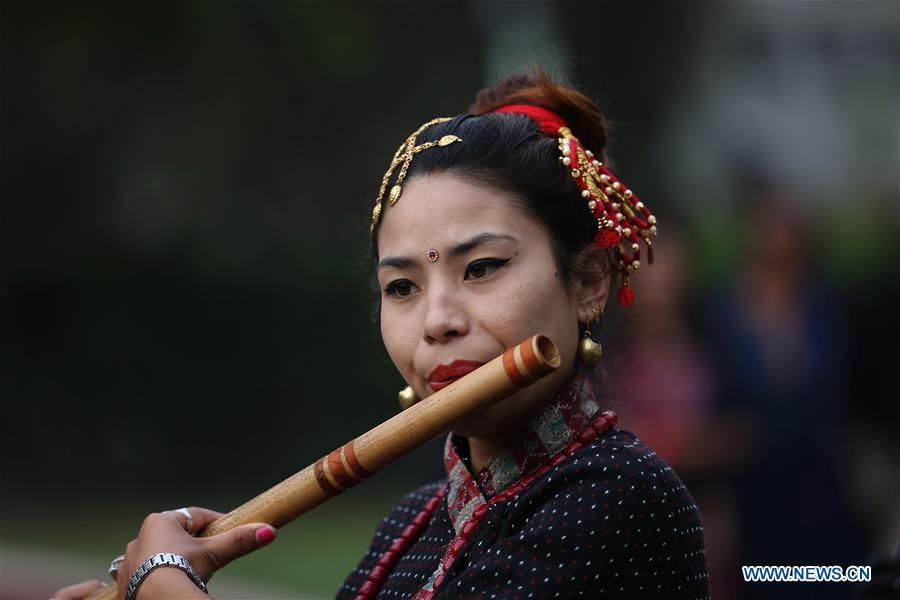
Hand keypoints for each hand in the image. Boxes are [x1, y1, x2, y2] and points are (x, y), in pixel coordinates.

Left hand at [53, 507, 273, 599]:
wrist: (155, 599)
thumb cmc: (180, 569)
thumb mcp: (213, 554)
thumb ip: (239, 541)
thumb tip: (270, 531)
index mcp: (160, 521)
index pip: (195, 516)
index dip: (215, 522)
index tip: (230, 530)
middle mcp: (140, 537)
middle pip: (176, 535)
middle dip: (194, 544)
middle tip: (212, 555)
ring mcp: (129, 561)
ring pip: (159, 555)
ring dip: (174, 561)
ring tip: (191, 574)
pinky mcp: (124, 582)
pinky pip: (145, 574)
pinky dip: (158, 578)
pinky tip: (169, 586)